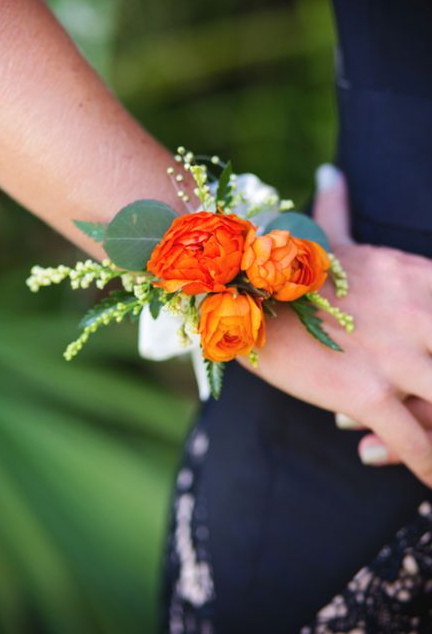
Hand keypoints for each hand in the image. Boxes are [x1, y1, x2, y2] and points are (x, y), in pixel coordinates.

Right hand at [238, 164, 431, 486]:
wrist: (228, 280)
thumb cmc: (275, 261)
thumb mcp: (325, 233)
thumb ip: (341, 208)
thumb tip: (333, 170)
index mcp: (417, 275)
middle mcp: (418, 311)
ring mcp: (393, 353)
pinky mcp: (363, 393)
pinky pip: (414, 443)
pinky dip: (427, 469)